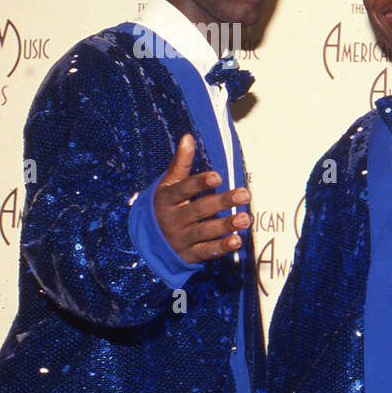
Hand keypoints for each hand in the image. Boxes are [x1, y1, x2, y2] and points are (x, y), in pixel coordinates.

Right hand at [153, 134, 250, 262]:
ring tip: (245, 218)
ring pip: (204, 231)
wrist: (147, 242)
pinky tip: (236, 240)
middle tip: (245, 194)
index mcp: (167, 199)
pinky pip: (206, 251)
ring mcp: (180, 238)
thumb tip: (188, 137)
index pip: (183, 189)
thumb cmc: (165, 206)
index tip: (217, 177)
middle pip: (199, 210)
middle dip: (222, 202)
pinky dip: (221, 247)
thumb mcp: (168, 185)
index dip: (199, 183)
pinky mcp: (188, 255)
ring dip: (225, 225)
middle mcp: (172, 219)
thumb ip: (180, 164)